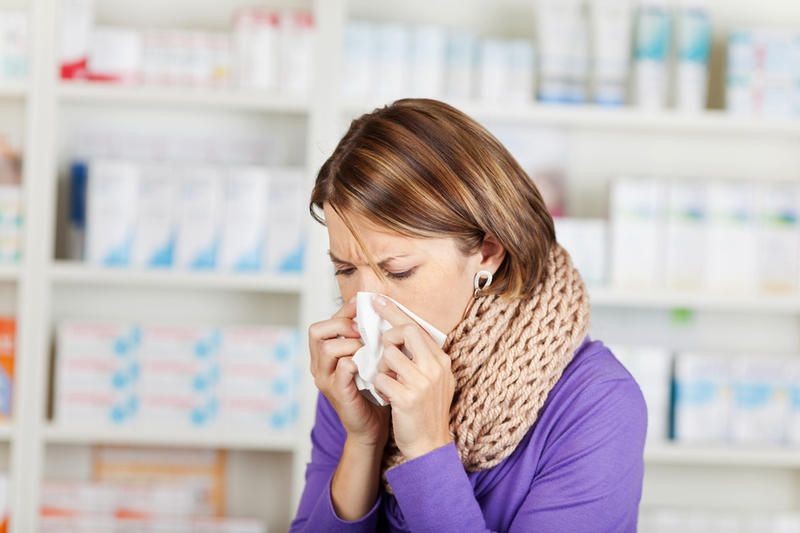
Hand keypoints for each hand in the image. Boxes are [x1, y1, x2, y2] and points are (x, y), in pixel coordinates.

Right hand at [308, 297, 389, 447]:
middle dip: (343, 325)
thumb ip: (362, 337)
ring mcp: (326, 380)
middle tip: (363, 331)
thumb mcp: (364, 358)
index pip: (322, 324)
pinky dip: (353, 362)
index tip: (360, 305)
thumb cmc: (370, 388)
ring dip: (351, 343)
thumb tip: (371, 307)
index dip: (341, 312)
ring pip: (328, 348)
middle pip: (317, 332)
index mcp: (323, 356)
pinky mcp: (338, 393)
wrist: (371, 426)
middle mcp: (319, 366)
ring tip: (368, 349)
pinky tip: (365, 364)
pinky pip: (341, 370)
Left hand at [371, 295, 455, 459]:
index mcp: (441, 361)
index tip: (377, 300)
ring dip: (381, 367)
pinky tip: (386, 396)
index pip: (416, 327)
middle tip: (381, 347)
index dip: (394, 312)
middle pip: (405, 331)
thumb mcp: (434, 380)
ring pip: (388, 355)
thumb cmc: (427, 411)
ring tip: (388, 382)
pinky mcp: (407, 398)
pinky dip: (378, 385)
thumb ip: (422, 357)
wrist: (429, 446)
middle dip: (387, 336)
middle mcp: (435, 368)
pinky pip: (380, 378)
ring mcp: (422, 383)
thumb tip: (401, 331)